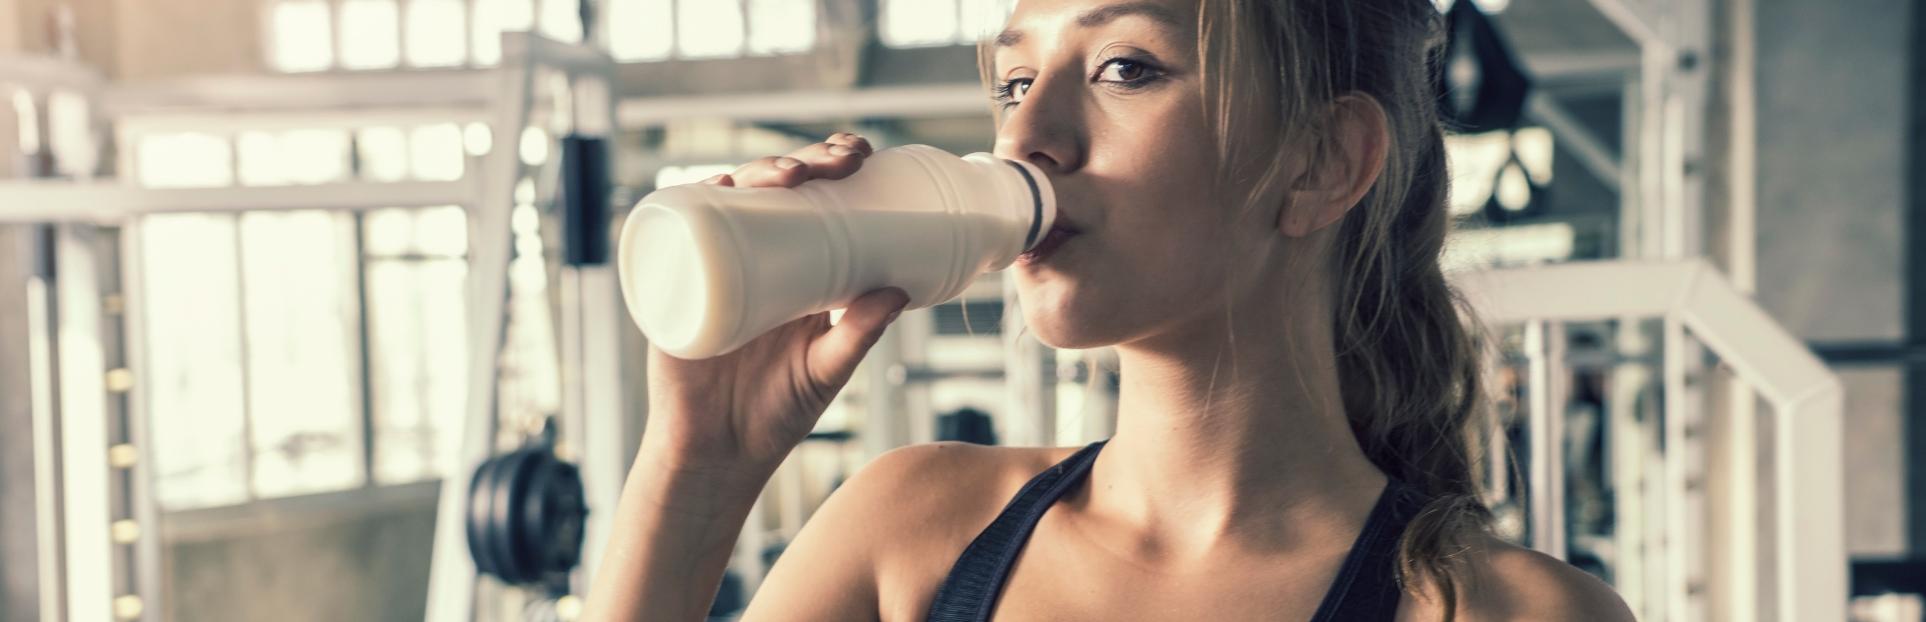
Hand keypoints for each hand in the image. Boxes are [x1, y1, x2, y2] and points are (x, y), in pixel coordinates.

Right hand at [641, 132, 907, 476]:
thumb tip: (900, 290)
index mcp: (789, 267)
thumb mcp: (826, 370)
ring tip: (790, 176)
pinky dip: (686, 204)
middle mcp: (747, 258)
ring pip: (725, 200)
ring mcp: (708, 268)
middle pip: (769, 189)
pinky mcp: (673, 291)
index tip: (860, 156)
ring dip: (754, 173)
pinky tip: (710, 185)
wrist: (717, 457)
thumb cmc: (775, 413)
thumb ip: (859, 334)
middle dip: (802, 160)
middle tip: (837, 162)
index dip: (829, 166)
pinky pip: (672, 236)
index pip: (808, 199)